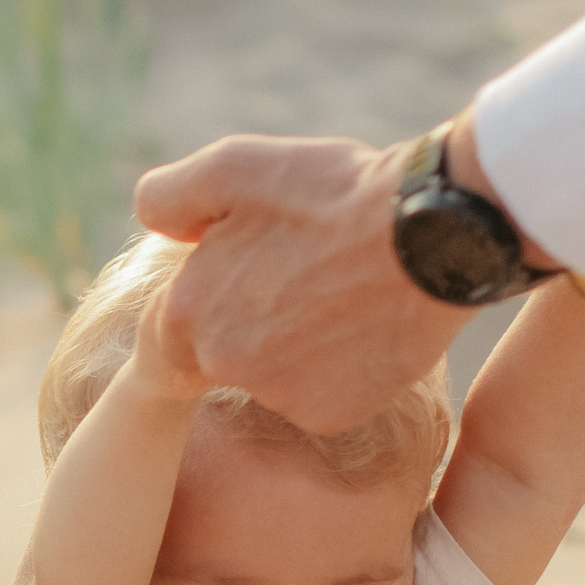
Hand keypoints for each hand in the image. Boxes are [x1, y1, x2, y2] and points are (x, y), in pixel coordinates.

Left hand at [134, 134, 476, 433]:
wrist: (437, 234)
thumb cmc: (333, 193)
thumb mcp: (235, 167)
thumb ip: (169, 195)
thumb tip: (147, 221)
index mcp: (186, 310)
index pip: (184, 316)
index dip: (223, 288)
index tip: (264, 265)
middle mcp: (220, 364)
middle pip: (229, 347)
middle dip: (260, 316)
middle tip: (312, 274)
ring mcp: (274, 396)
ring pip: (276, 374)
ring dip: (301, 345)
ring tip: (347, 294)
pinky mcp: (327, 416)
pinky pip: (323, 397)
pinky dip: (342, 371)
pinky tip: (369, 327)